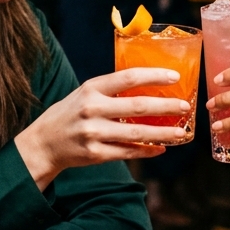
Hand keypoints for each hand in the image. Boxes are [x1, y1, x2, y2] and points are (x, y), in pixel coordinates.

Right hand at [15, 68, 191, 189]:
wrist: (43, 143)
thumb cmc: (71, 113)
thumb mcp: (86, 93)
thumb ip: (112, 89)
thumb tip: (150, 86)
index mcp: (92, 88)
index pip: (128, 77)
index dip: (154, 76)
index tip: (175, 77)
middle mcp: (92, 109)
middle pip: (137, 106)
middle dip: (166, 107)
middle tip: (186, 106)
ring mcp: (94, 133)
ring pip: (136, 134)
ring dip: (163, 133)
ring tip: (181, 132)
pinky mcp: (95, 154)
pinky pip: (128, 152)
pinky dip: (147, 150)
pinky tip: (161, 148)